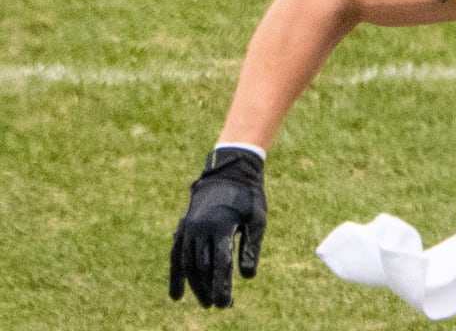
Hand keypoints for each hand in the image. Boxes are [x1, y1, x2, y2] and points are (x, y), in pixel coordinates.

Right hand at [169, 147, 266, 307]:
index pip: (220, 264)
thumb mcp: (257, 219)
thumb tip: (248, 276)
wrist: (229, 170)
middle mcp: (200, 228)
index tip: (225, 304)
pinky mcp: (183, 227)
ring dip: (195, 286)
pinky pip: (176, 255)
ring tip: (205, 302)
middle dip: (210, 289)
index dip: (221, 286)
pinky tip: (177, 294)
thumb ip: (250, 248)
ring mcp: (189, 227)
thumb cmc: (249, 196)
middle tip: (220, 306)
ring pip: (187, 264)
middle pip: (202, 267)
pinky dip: (176, 275)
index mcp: (221, 226)